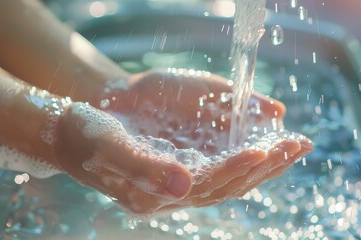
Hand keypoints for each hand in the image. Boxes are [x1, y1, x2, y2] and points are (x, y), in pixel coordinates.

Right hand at [55, 70, 312, 214]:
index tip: (263, 149)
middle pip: (226, 187)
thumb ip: (143, 168)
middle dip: (263, 168)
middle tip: (298, 145)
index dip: (234, 168)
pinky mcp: (176, 171)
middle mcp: (168, 195)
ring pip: (227, 180)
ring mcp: (174, 185)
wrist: (73, 136)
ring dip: (262, 165)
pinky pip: (218, 170)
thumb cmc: (87, 138)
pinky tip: (261, 148)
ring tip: (292, 147)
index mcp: (152, 195)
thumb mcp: (109, 148)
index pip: (205, 186)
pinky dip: (243, 159)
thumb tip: (184, 185)